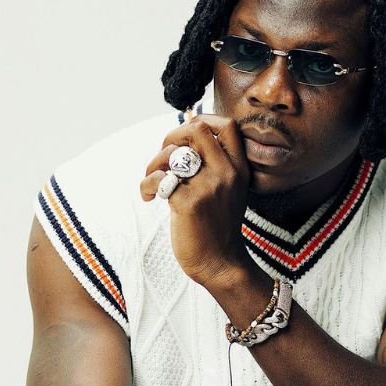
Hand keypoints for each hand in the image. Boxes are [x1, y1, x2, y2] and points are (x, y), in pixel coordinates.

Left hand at [140, 115, 254, 290]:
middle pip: (197, 130)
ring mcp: (209, 187)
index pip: (227, 126)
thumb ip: (214, 165)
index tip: (186, 136)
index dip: (202, 121)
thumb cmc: (217, 226)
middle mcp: (227, 173)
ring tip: (152, 180)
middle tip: (164, 156)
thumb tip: (184, 137)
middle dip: (172, 135)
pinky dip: (146, 185)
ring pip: (173, 153)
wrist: (220, 264)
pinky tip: (149, 198)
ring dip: (154, 163)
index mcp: (239, 168)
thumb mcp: (227, 190)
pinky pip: (160, 179)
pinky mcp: (189, 203)